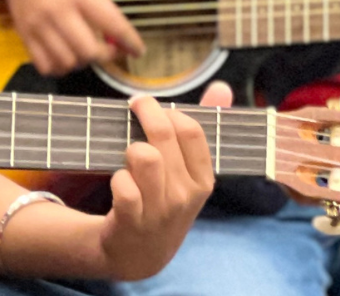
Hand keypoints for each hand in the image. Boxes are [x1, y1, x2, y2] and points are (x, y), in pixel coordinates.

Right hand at [0, 0, 145, 75]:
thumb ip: (101, 4)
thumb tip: (116, 34)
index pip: (112, 25)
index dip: (130, 42)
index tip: (138, 50)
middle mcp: (59, 12)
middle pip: (89, 52)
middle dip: (106, 55)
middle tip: (110, 49)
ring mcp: (39, 25)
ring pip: (67, 62)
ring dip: (82, 62)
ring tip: (86, 51)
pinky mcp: (24, 34)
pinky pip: (45, 65)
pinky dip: (59, 67)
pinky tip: (65, 56)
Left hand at [94, 83, 227, 279]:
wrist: (142, 253)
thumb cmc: (166, 200)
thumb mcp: (190, 172)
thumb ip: (204, 128)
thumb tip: (222, 86)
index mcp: (204, 180)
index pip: (192, 130)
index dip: (169, 111)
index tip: (156, 106)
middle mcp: (185, 195)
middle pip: (163, 135)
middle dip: (145, 112)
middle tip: (134, 105)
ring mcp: (160, 210)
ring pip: (143, 156)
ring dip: (131, 149)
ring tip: (130, 156)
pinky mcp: (132, 221)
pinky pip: (123, 185)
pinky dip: (117, 178)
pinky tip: (121, 182)